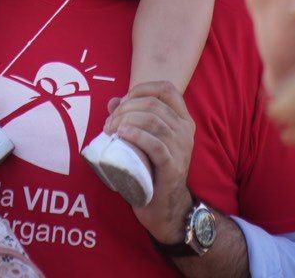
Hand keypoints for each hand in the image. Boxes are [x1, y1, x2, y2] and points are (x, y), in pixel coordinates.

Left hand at [104, 82, 195, 242]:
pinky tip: (122, 135)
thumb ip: (131, 118)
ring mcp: (182, 149)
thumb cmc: (152, 169)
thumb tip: (113, 101)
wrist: (164, 206)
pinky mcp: (173, 168)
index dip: (142, 89)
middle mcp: (186, 131)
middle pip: (153, 105)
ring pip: (154, 121)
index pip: (167, 89)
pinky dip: (136, 136)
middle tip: (109, 122)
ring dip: (126, 120)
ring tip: (110, 129)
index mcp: (183, 120)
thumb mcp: (144, 140)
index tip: (123, 100)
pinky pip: (156, 145)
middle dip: (126, 108)